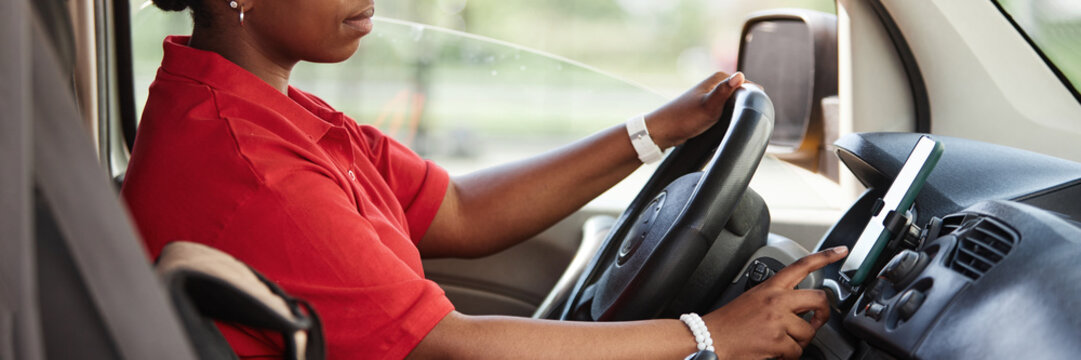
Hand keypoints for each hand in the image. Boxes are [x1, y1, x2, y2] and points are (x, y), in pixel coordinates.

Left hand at [644, 71, 745, 148]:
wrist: (662, 131)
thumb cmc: (684, 119)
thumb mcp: (709, 106)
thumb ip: (725, 91)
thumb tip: (740, 76)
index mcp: (718, 78)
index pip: (747, 85)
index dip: (753, 98)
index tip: (755, 112)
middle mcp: (715, 84)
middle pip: (741, 95)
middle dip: (745, 106)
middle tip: (745, 122)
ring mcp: (710, 96)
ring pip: (733, 104)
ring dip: (737, 113)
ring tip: (736, 125)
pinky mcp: (706, 108)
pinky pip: (725, 112)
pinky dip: (728, 118)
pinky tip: (728, 127)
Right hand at [703, 246, 847, 359]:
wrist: (709, 338)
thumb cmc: (728, 322)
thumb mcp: (752, 299)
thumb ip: (777, 299)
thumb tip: (800, 310)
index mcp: (770, 287)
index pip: (802, 265)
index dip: (825, 256)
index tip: (841, 251)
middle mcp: (776, 300)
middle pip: (818, 299)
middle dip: (824, 313)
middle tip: (818, 320)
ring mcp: (778, 320)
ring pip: (808, 332)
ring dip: (799, 342)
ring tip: (783, 343)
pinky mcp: (777, 340)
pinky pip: (797, 351)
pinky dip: (788, 356)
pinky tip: (776, 352)